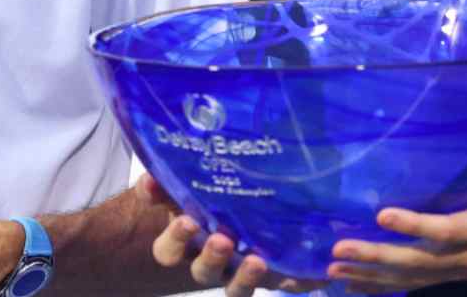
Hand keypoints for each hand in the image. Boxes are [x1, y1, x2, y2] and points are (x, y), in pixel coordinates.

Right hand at [143, 174, 326, 296]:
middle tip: (222, 241)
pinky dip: (299, 281)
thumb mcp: (177, 191)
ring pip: (237, 287)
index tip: (187, 221)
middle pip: (204, 272)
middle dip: (212, 258)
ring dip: (246, 277)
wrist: (228, 217)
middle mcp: (209, 263)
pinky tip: (315, 273)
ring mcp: (239, 272)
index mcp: (183, 244)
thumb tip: (151, 179)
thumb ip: (163, 187)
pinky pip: (283, 284)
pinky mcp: (270, 276)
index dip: (175, 240)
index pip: (169, 251)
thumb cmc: (196, 202)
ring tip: (257, 262)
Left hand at [324, 157, 466, 292]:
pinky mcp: (456, 271)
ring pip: (414, 278)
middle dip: (378, 259)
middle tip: (338, 253)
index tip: (381, 215)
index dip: (415, 226)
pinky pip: (417, 283)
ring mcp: (464, 268)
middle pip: (420, 263)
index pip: (447, 231)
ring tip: (334, 272)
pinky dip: (385, 286)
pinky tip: (356, 285)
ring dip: (373, 277)